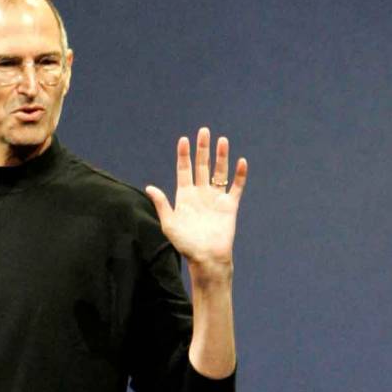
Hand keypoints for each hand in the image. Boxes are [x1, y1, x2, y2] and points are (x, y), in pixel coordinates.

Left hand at [145, 127, 246, 277]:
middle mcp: (200, 193)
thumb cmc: (186, 245)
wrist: (207, 259)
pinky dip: (239, 175)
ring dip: (221, 157)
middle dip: (203, 149)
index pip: (184, 169)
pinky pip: (235, 188)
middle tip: (204, 131)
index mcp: (185, 195)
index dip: (184, 155)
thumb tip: (149, 187)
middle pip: (202, 166)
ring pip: (219, 172)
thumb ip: (162, 205)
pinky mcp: (229, 207)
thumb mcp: (170, 224)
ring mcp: (215, 199)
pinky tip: (241, 162)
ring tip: (222, 140)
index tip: (184, 140)